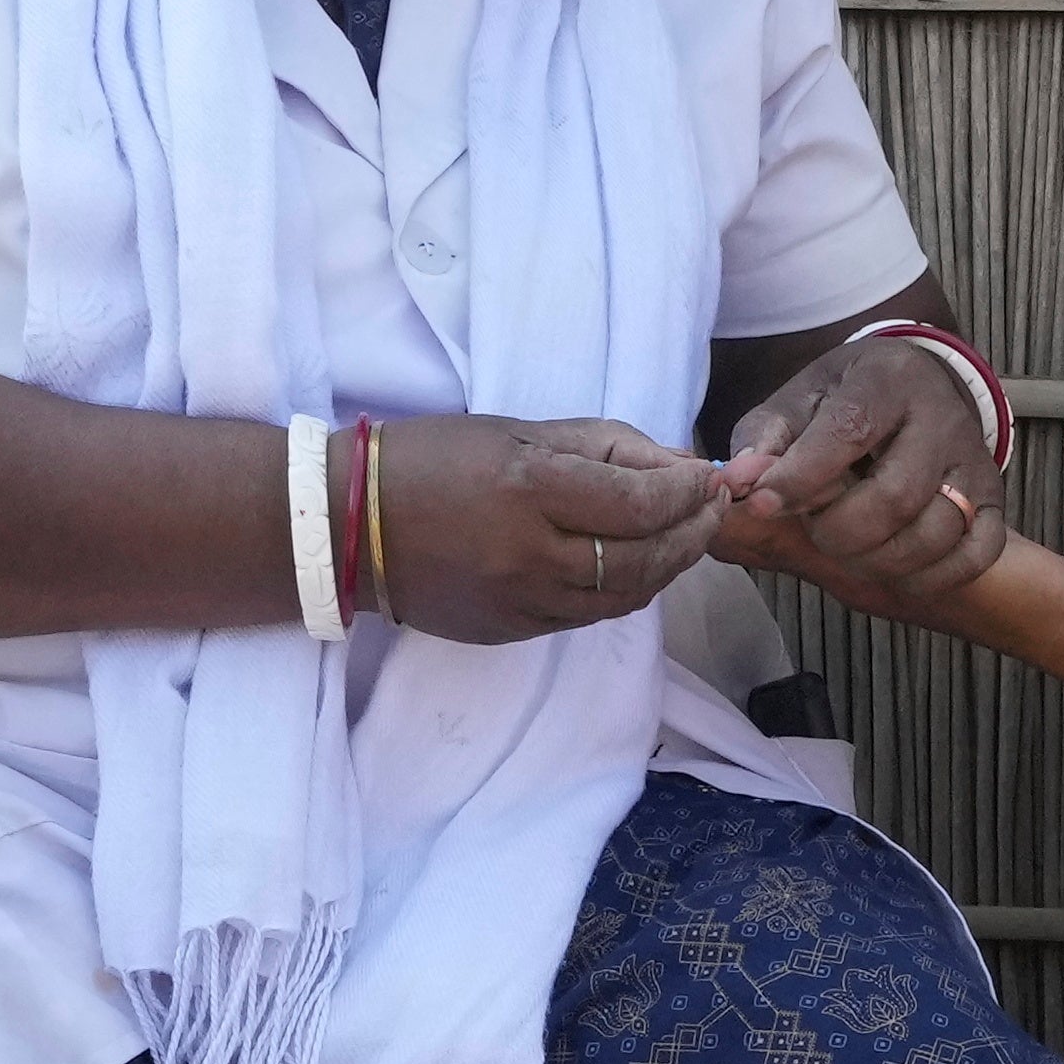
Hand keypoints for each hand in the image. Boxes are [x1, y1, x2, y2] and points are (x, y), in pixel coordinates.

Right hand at [364, 415, 728, 647]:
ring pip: (625, 597)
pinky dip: (626, 591)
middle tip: (714, 510)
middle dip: (692, 533)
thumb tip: (681, 464)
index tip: (707, 477)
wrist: (348, 525)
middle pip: (644, 558)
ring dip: (668, 568)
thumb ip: (605, 446)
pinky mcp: (510, 631)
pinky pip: (589, 616)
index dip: (686, 492)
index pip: (639, 502)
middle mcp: (528, 554)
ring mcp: (519, 602)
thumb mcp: (519, 432)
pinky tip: (638, 565)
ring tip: (686, 537)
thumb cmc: (434, 458)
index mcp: (528, 489)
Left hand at [708, 333, 1005, 618]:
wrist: (915, 391)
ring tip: (848, 547)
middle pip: (894, 497)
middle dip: (838, 531)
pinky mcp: (994, 503)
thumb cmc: (843, 403)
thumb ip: (763, 442)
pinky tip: (893, 566)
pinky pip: (972, 558)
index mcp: (888, 380)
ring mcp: (975, 464)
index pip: (848, 431)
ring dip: (876, 560)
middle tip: (815, 528)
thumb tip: (739, 483)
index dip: (802, 479)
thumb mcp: (797, 403)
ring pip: (933, 535)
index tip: (764, 505)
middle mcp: (943, 417)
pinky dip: (927, 578)